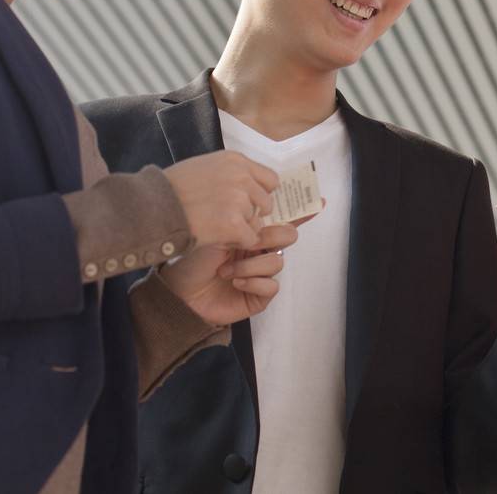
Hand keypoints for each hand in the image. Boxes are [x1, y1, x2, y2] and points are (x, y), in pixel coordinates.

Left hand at [160, 221, 302, 325]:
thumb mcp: (217, 231)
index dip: (302, 211)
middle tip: (249, 241)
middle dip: (270, 237)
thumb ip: (244, 223)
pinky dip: (253, 282)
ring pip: (278, 262)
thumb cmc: (192, 258)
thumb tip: (265, 217)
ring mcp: (261, 273)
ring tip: (226, 270)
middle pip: (288, 236)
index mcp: (252, 232)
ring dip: (250, 265)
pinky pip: (272, 285)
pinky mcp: (260, 295)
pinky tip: (235, 282)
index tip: (319, 201)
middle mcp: (261, 250)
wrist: (176, 290)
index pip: (282, 218)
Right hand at [165, 151, 278, 248]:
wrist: (150, 209)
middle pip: (265, 202)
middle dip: (250, 214)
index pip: (270, 179)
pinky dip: (235, 243)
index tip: (247, 204)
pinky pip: (250, 238)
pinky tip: (216, 238)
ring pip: (256, 221)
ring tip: (214, 228)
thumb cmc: (169, 191)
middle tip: (227, 221)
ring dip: (240, 229)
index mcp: (235, 161)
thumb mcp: (202, 168)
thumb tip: (249, 186)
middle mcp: (241, 176)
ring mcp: (239, 199)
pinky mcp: (234, 223)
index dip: (259, 194)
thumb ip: (229, 174)